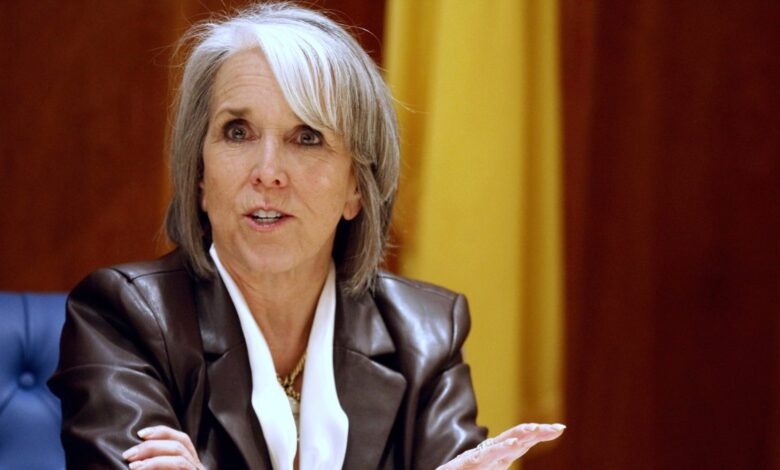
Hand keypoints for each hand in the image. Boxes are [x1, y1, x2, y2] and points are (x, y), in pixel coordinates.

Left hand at [122, 425, 203, 468]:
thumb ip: (154, 464)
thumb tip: (135, 457)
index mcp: (191, 465)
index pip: (182, 439)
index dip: (162, 432)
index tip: (140, 434)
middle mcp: (198, 467)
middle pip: (180, 442)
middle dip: (151, 445)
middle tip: (128, 454)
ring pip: (179, 450)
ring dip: (152, 452)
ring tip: (131, 463)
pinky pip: (178, 463)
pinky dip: (156, 463)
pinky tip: (139, 468)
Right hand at [437, 423, 564, 469]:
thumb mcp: (493, 468)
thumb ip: (505, 459)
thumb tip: (521, 448)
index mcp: (500, 455)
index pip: (524, 440)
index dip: (541, 433)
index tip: (560, 428)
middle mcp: (492, 452)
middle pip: (518, 437)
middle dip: (537, 431)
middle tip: (557, 428)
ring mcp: (480, 456)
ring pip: (503, 442)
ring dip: (520, 435)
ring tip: (536, 430)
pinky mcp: (469, 463)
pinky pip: (485, 455)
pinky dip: (499, 450)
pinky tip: (512, 445)